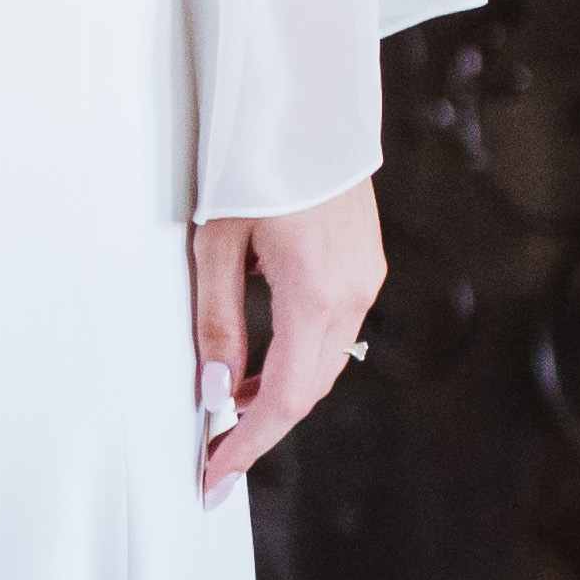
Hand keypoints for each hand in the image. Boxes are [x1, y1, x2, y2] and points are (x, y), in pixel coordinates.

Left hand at [185, 178, 383, 501]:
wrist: (308, 104)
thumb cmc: (256, 162)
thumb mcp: (217, 244)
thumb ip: (218, 321)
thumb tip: (216, 387)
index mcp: (316, 294)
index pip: (285, 398)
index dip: (248, 444)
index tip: (214, 475)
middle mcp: (352, 295)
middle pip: (310, 388)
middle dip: (261, 428)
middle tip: (215, 457)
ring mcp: (365, 280)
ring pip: (325, 363)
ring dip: (280, 392)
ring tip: (228, 408)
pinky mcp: (364, 265)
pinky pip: (333, 331)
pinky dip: (298, 358)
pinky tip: (262, 359)